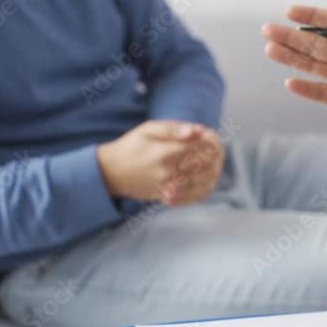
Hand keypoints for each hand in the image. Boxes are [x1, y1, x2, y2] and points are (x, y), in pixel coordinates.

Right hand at [96, 121, 223, 205]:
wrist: (111, 172)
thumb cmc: (131, 146)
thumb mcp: (147, 129)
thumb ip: (173, 128)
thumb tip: (197, 130)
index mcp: (164, 152)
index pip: (200, 146)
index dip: (210, 139)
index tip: (210, 134)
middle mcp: (168, 172)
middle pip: (205, 163)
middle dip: (215, 153)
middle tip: (215, 146)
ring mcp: (168, 187)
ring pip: (204, 181)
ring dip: (214, 169)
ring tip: (213, 160)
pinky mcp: (168, 197)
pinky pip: (195, 196)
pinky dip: (206, 187)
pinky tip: (208, 177)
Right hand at [263, 6, 326, 152]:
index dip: (311, 16)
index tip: (289, 11)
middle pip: (315, 45)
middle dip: (291, 37)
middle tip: (267, 30)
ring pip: (313, 66)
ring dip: (291, 58)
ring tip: (270, 50)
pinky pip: (319, 92)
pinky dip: (305, 88)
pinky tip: (289, 82)